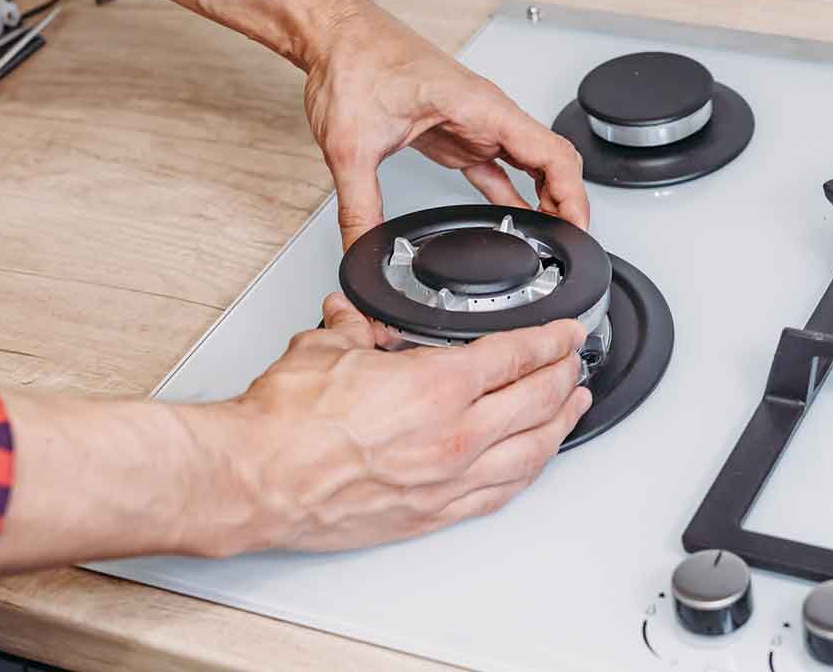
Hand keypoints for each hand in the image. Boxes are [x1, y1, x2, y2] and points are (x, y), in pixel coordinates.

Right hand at [218, 293, 591, 552]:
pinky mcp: (431, 516)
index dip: (551, 341)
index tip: (566, 334)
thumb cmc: (284, 424)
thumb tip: (353, 316)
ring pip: (529, 453)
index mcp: (437, 387)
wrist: (256, 482)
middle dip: (565, 378)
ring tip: (574, 410)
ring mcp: (447, 482)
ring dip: (559, 427)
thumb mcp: (326, 348)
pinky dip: (526, 474)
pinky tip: (532, 465)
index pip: (516, 357)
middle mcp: (453, 437)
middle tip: (577, 364)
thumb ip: (353, 329)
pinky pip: (498, 494)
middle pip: (536, 402)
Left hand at [305, 4, 589, 247]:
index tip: (578, 229)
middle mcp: (487, 114)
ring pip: (532, 165)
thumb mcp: (351, 145)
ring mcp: (475, 125)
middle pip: (553, 162)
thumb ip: (359, 208)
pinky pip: (500, 170)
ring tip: (549, 239)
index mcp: (482, 107)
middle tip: (567, 246)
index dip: (574, 196)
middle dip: (568, 204)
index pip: (554, 154)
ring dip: (546, 200)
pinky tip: (515, 219)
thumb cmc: (354, 60)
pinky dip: (514, 195)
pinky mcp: (457, 135)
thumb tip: (362, 249)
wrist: (336, 34)